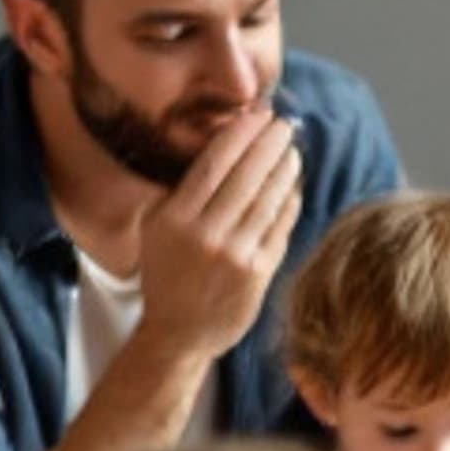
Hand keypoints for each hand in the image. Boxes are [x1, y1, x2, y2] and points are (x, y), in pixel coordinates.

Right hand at [131, 107, 305, 364]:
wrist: (177, 334)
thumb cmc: (166, 274)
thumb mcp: (156, 229)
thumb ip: (180, 193)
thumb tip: (219, 149)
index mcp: (175, 219)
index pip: (213, 164)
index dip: (240, 135)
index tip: (257, 116)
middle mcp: (205, 234)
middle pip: (246, 177)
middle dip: (268, 145)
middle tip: (284, 125)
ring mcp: (234, 255)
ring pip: (267, 201)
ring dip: (284, 171)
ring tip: (292, 152)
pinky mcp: (258, 274)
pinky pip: (279, 229)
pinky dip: (289, 204)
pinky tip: (294, 188)